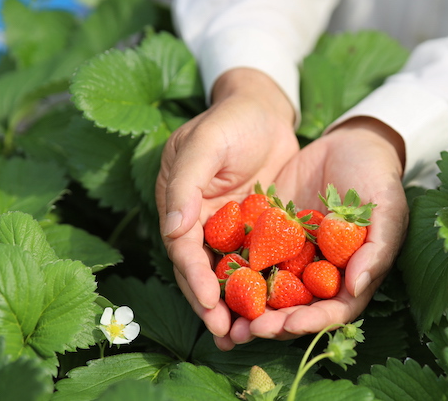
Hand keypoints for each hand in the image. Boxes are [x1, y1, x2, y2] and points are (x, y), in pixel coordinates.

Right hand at [155, 68, 298, 341]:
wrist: (264, 109)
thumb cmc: (230, 120)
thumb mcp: (204, 143)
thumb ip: (187, 184)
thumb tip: (173, 229)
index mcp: (180, 204)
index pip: (184, 250)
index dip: (195, 278)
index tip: (210, 305)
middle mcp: (200, 221)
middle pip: (204, 270)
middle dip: (213, 304)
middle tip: (228, 336)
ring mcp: (228, 227)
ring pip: (228, 272)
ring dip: (235, 303)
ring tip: (246, 336)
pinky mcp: (256, 228)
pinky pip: (256, 260)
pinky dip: (260, 284)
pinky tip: (274, 308)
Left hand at [215, 116, 408, 349]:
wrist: (352, 142)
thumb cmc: (379, 180)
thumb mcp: (387, 212)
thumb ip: (376, 250)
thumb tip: (356, 287)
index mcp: (348, 276)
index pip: (330, 311)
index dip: (310, 321)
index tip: (289, 323)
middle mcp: (316, 273)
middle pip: (293, 308)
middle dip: (270, 322)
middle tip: (246, 330)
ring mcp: (291, 255)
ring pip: (266, 288)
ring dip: (246, 307)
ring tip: (223, 317)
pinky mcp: (269, 233)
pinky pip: (248, 254)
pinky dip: (232, 268)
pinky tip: (211, 275)